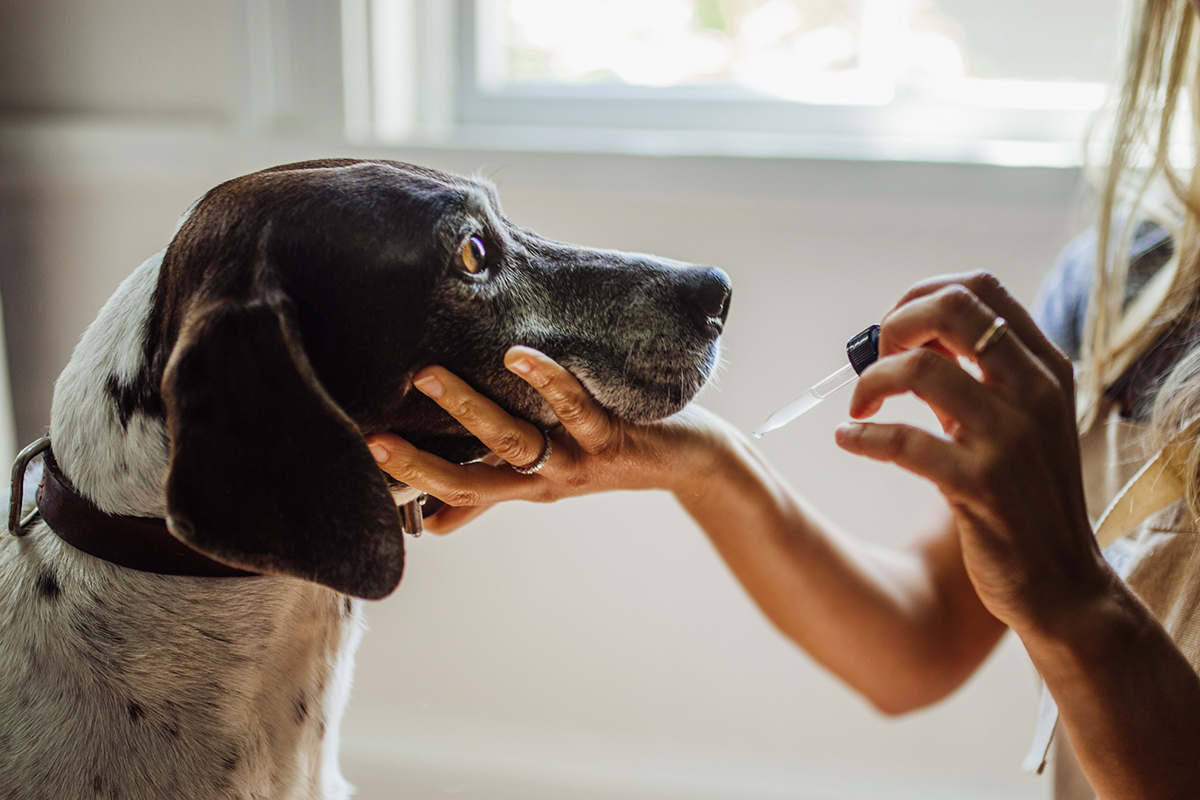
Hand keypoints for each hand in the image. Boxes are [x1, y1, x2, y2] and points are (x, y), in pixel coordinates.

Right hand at [365, 346, 725, 533]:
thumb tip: (431, 523)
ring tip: (429, 376)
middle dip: (423, 462)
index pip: (456, 488)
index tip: (361, 457)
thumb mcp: (542, 478)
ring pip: (516, 441)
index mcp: (523, 483)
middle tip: (374, 437)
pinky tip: (519, 356)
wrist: (688, 460)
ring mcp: (577, 457)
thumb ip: (487, 497)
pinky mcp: (612, 434)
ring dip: (472, 410)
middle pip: (475, 475)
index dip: (410, 479)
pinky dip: (549, 383)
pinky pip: (576, 409)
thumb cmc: (608, 456)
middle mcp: (544, 478)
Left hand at [834, 271, 1111, 636]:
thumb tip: (910, 333)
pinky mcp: (981, 485)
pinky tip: (848, 440)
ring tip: (858, 410)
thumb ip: (974, 374)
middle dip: (895, 325)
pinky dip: (862, 436)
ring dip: (869, 384)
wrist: (1063, 582)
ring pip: (920, 369)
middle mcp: (1034, 391)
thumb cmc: (1027, 494)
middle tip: (874, 364)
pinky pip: (903, 441)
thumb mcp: (1014, 421)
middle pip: (950, 308)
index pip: (980, 287)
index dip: (920, 296)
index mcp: (1045, 366)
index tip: (894, 331)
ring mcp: (1011, 437)